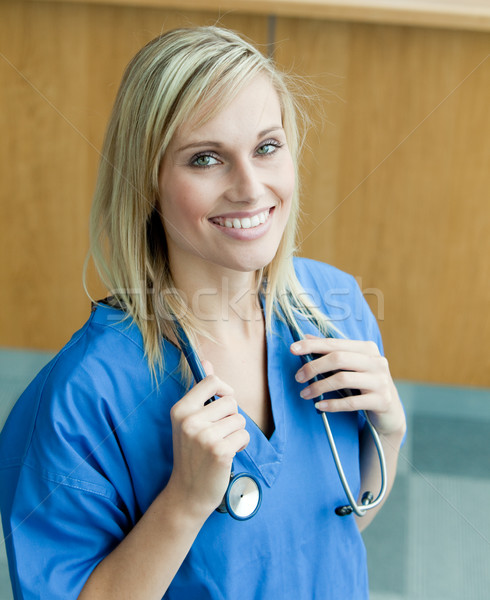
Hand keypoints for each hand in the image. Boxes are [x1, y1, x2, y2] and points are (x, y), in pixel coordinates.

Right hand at [167, 361, 249, 518]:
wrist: (187, 493)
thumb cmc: (191, 454)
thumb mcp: (188, 421)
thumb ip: (200, 392)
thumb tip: (207, 362)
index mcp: (180, 410)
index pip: (211, 382)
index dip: (223, 389)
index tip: (222, 403)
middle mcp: (189, 421)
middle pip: (231, 401)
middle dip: (231, 417)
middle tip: (217, 434)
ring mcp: (204, 436)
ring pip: (239, 419)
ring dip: (236, 432)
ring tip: (221, 445)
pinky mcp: (219, 451)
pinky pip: (244, 435)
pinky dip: (240, 444)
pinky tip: (227, 455)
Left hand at [290, 335, 404, 435]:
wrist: (390, 412)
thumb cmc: (365, 384)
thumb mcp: (351, 366)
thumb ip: (331, 352)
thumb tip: (306, 338)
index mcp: (367, 348)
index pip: (334, 343)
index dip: (312, 345)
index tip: (292, 349)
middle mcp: (376, 361)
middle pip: (338, 358)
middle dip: (313, 367)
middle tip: (298, 377)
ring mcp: (381, 381)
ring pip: (343, 379)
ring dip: (319, 387)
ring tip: (305, 394)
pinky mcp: (382, 400)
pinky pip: (351, 402)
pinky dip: (332, 404)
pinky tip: (320, 405)